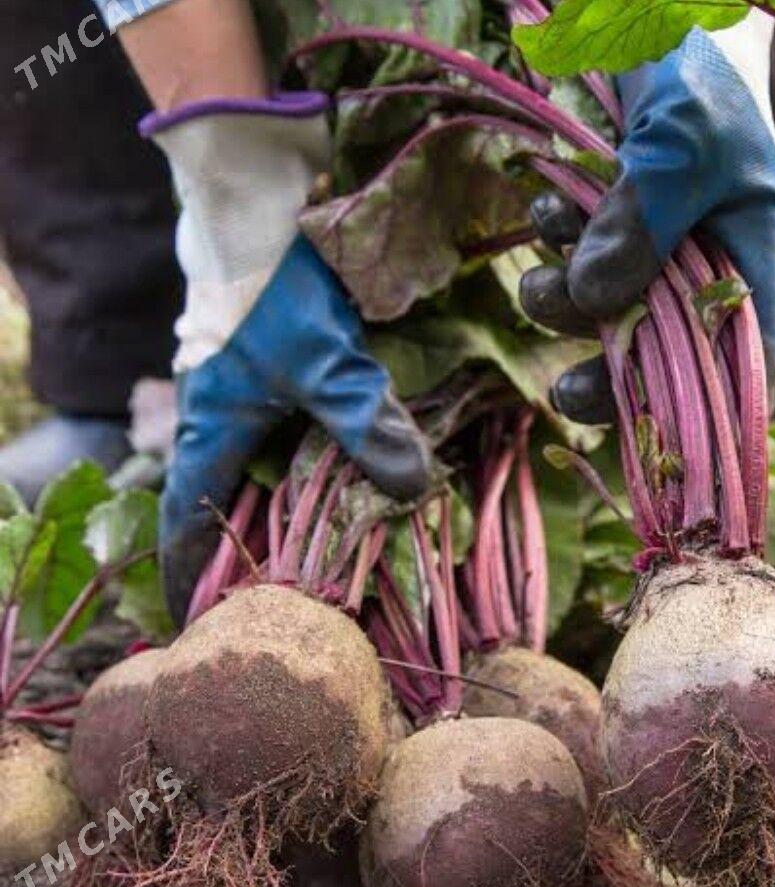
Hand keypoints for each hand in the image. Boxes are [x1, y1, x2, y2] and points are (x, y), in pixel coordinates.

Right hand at [145, 94, 430, 623]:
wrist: (257, 208)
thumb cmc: (275, 293)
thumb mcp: (327, 365)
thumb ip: (367, 425)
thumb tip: (413, 487)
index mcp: (212, 432)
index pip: (187, 521)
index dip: (189, 572)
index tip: (197, 617)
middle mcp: (217, 419)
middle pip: (226, 501)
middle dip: (252, 545)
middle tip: (288, 588)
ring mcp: (240, 390)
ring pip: (259, 464)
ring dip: (286, 499)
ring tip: (328, 537)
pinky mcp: (267, 364)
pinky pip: (284, 428)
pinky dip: (309, 455)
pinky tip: (345, 462)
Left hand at [519, 13, 774, 418]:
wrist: (652, 14)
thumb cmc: (696, 71)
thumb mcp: (680, 140)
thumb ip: (643, 220)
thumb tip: (595, 303)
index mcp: (753, 253)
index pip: (755, 360)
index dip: (724, 416)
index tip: (672, 444)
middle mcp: (706, 264)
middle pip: (670, 358)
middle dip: (615, 380)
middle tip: (568, 392)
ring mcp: (657, 248)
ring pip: (612, 316)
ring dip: (568, 307)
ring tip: (544, 264)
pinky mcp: (612, 226)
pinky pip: (579, 267)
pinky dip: (557, 256)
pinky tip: (548, 214)